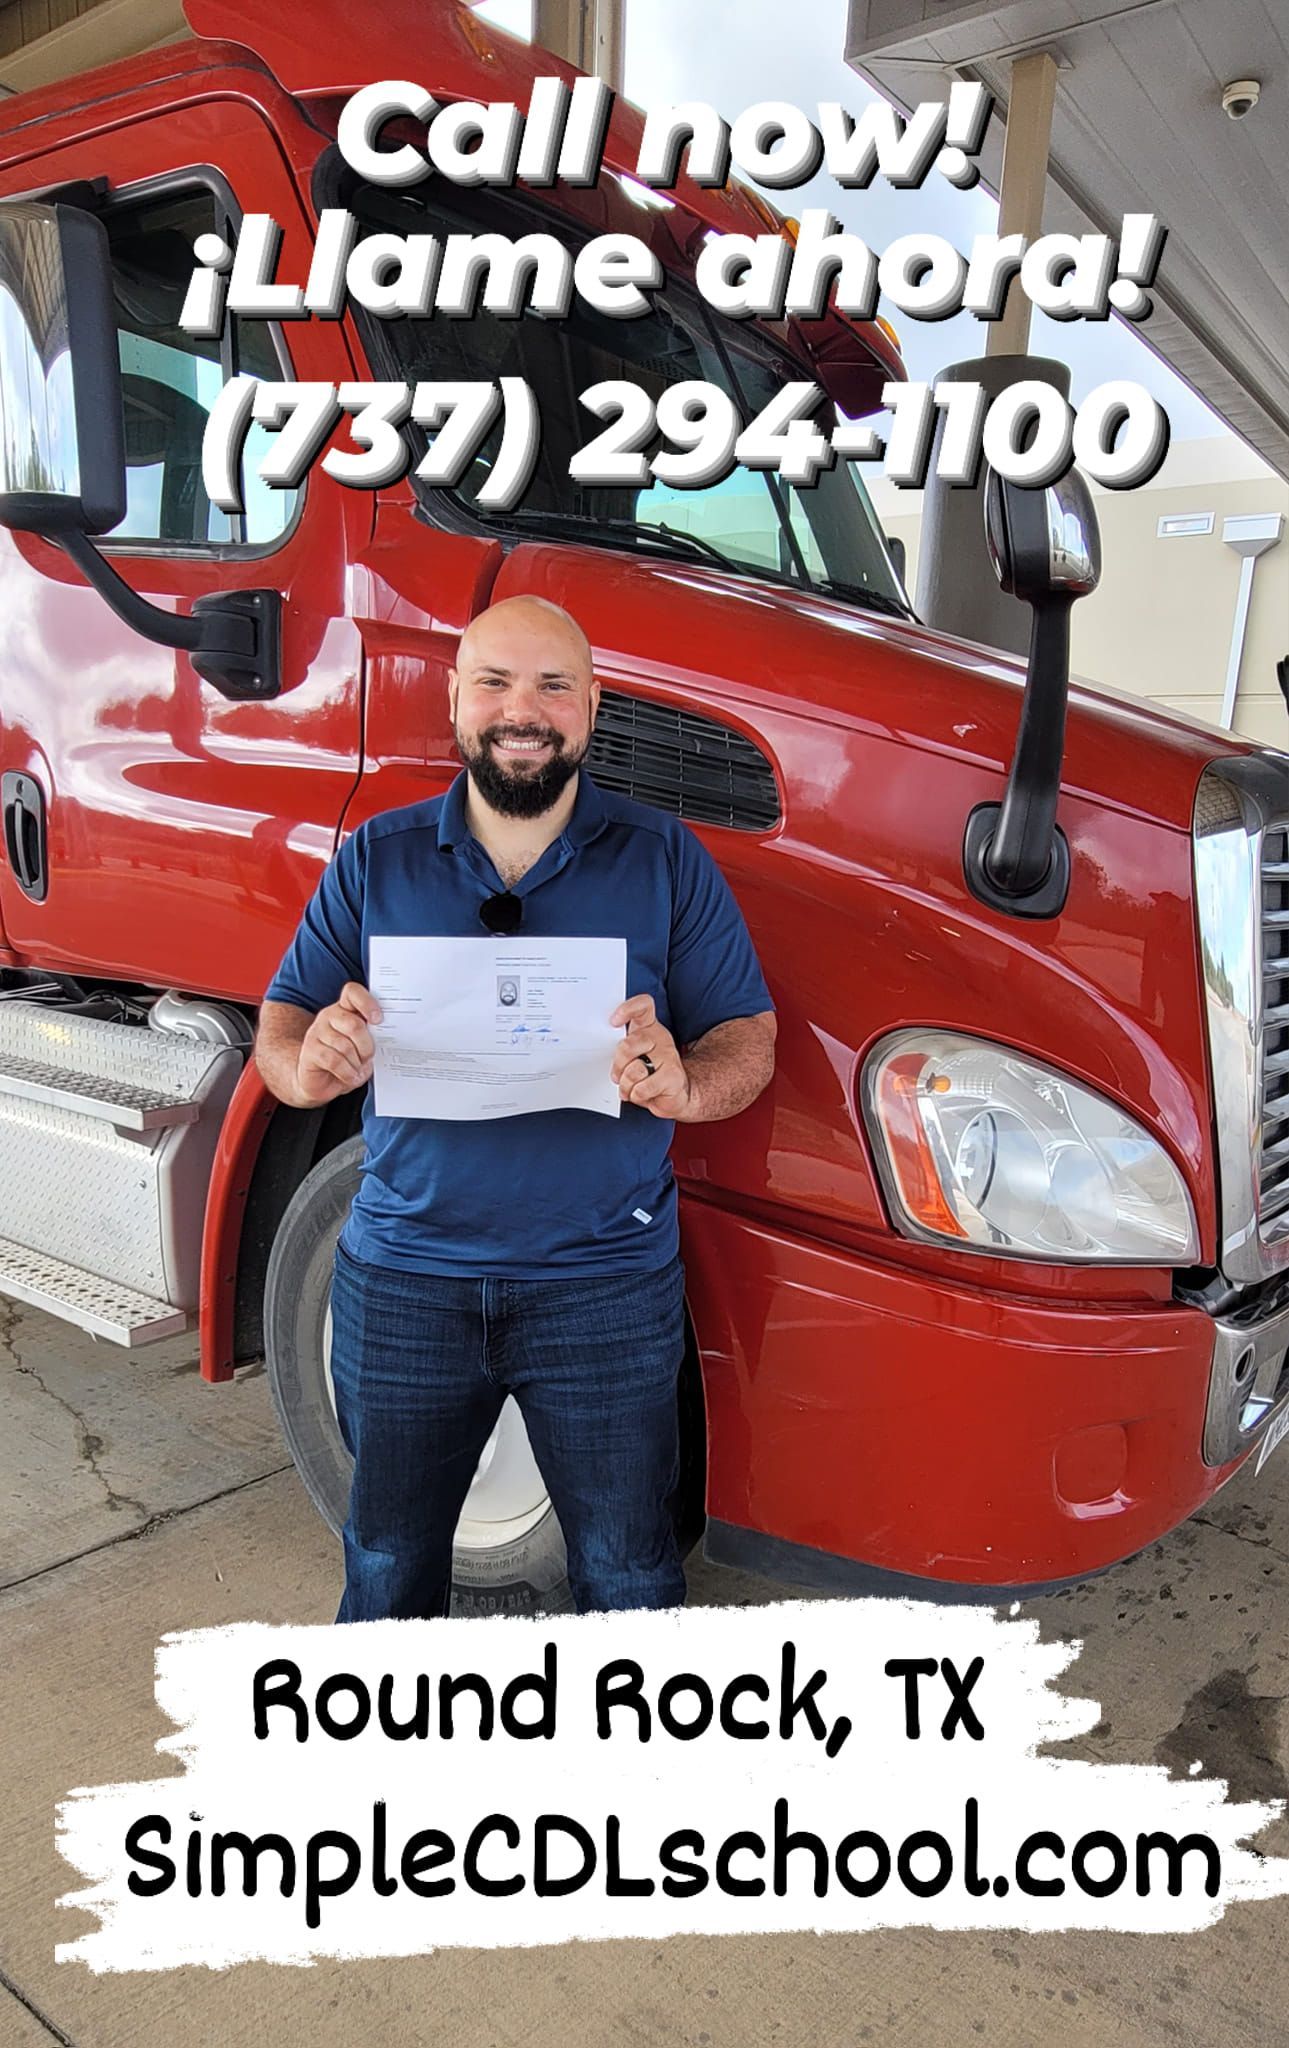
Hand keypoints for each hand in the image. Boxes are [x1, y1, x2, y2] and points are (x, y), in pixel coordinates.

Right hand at [296, 981, 382, 1104]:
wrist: (320, 1082)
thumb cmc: (346, 1063)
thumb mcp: (363, 1049)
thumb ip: (372, 1038)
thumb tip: (386, 1040)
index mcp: (345, 1010)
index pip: (352, 992)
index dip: (367, 1003)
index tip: (378, 1019)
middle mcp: (329, 1016)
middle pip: (354, 1025)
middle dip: (367, 1047)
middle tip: (367, 1058)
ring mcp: (317, 1032)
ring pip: (345, 1046)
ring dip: (357, 1064)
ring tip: (357, 1070)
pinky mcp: (310, 1050)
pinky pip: (334, 1060)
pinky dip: (347, 1072)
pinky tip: (349, 1076)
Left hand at [610, 993, 691, 1117]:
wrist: (675, 1093)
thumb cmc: (649, 1073)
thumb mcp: (633, 1056)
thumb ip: (621, 1048)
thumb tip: (602, 1048)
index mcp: (648, 1028)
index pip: (643, 1006)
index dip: (627, 1009)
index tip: (613, 1022)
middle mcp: (659, 1038)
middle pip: (628, 1045)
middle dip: (617, 1066)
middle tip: (618, 1076)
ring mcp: (669, 1056)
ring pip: (634, 1070)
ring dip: (626, 1085)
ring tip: (629, 1088)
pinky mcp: (673, 1076)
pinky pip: (643, 1088)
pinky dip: (636, 1096)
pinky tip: (641, 1094)